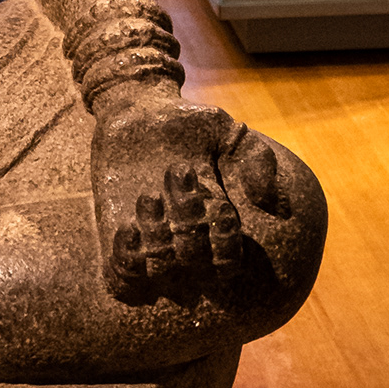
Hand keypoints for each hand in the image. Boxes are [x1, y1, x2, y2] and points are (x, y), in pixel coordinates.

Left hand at [89, 78, 284, 302]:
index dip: (226, 246)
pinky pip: (123, 275)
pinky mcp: (118, 240)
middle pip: (193, 260)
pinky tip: (129, 225)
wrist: (134, 112)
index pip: (228, 262)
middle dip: (188, 223)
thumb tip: (270, 200)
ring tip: (149, 194)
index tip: (221, 208)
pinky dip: (127, 257)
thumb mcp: (225, 131)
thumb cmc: (187, 124)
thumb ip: (255, 158)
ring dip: (156, 238)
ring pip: (160, 269)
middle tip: (177, 172)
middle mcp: (184, 240)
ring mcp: (150, 243)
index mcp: (215, 225)